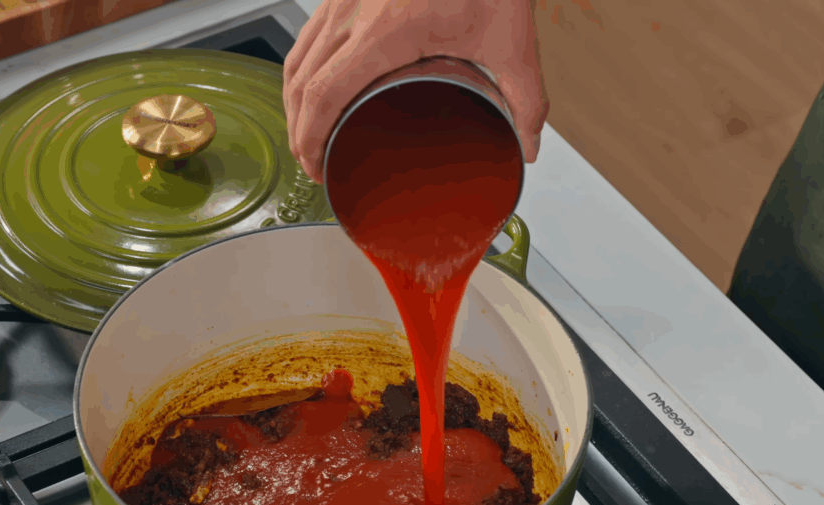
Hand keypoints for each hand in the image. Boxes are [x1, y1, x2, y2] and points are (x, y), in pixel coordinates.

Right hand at [283, 0, 549, 183]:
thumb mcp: (511, 37)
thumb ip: (525, 96)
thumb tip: (527, 144)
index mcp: (385, 31)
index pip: (323, 95)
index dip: (310, 140)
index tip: (318, 169)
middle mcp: (352, 13)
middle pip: (300, 85)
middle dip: (299, 133)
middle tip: (317, 166)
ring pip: (296, 60)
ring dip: (296, 104)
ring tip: (312, 137)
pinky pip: (307, 38)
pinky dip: (302, 72)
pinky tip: (316, 90)